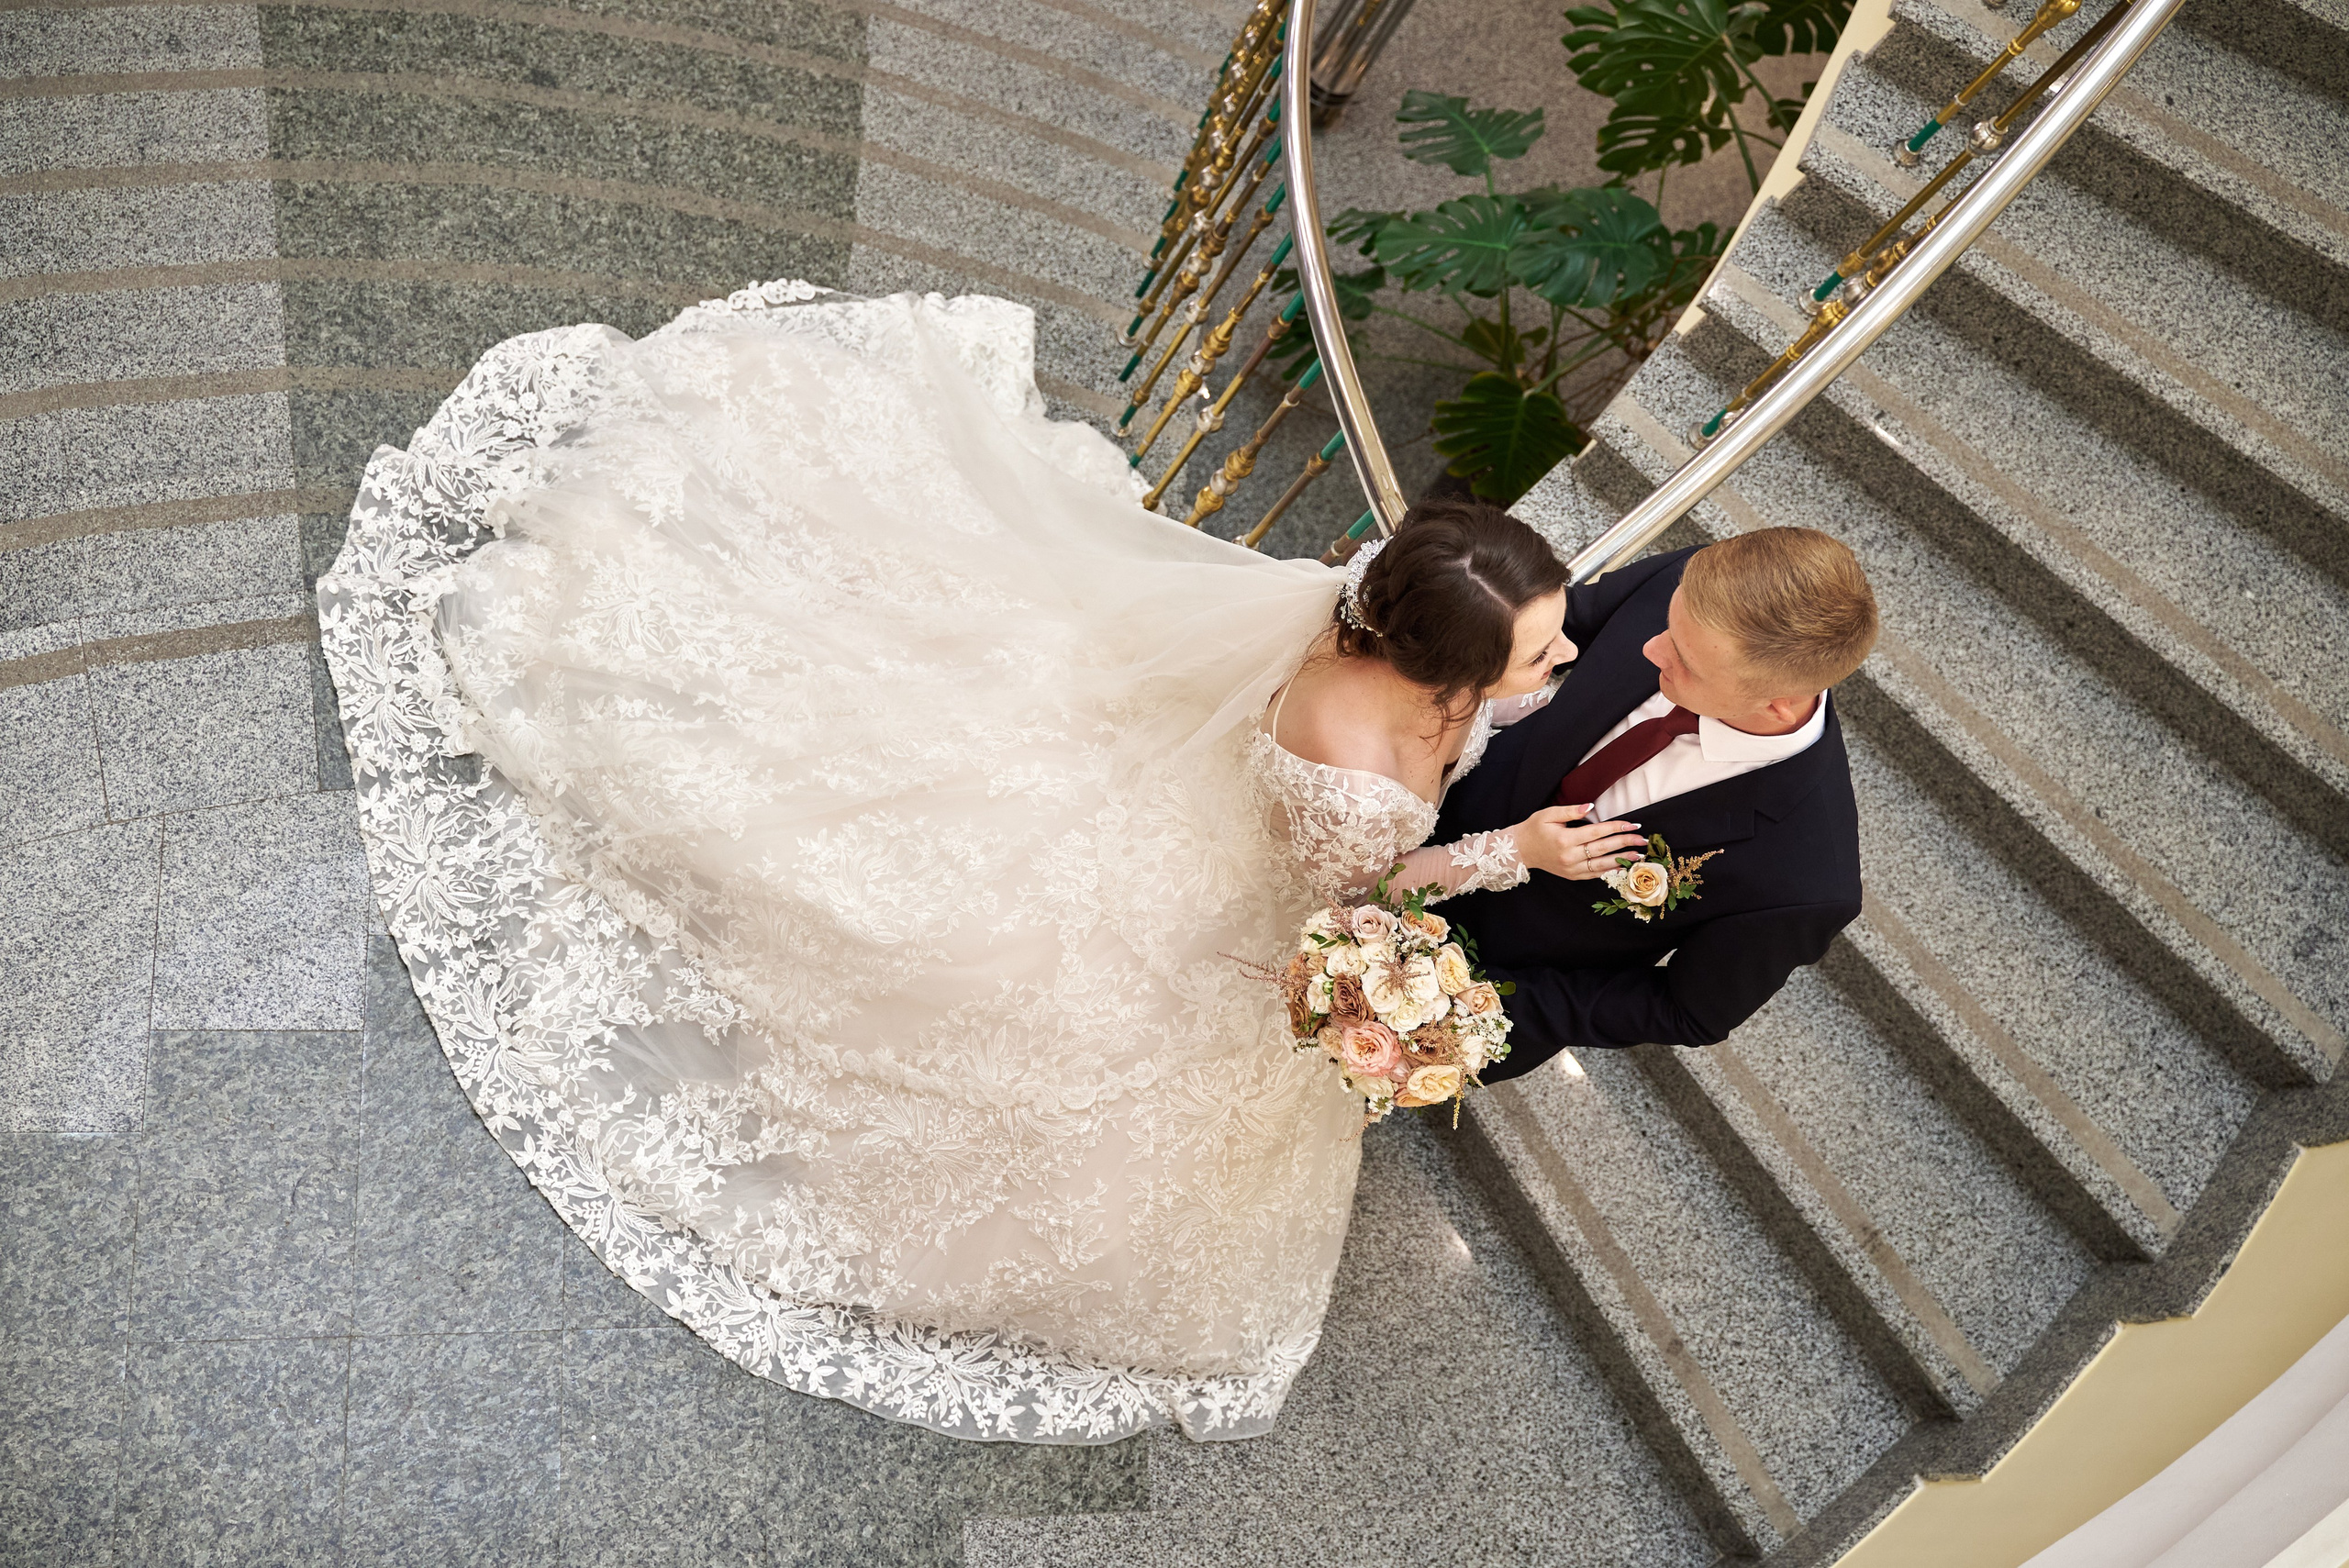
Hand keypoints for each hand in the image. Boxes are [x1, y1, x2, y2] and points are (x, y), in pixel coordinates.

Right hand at [1513, 804, 1647, 880]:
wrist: (1521, 850)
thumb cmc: (1534, 829)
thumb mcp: (1548, 814)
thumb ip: (1570, 810)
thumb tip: (1591, 807)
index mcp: (1564, 839)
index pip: (1597, 832)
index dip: (1616, 827)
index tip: (1633, 824)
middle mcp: (1569, 856)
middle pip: (1603, 848)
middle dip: (1625, 842)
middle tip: (1642, 839)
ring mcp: (1571, 868)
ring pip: (1602, 865)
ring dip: (1622, 859)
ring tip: (1639, 854)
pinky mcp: (1572, 876)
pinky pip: (1594, 874)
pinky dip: (1610, 870)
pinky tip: (1623, 866)